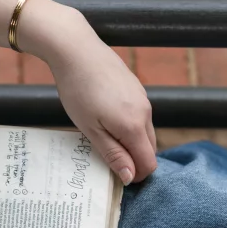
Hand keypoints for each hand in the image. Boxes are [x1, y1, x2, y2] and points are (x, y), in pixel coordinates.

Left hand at [51, 37, 157, 184]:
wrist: (77, 50)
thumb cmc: (78, 90)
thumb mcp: (90, 129)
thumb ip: (113, 154)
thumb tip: (131, 177)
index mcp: (134, 126)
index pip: (149, 163)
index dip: (136, 175)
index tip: (115, 175)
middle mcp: (146, 112)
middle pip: (150, 149)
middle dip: (133, 159)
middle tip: (106, 157)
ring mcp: (143, 98)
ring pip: (145, 132)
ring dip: (130, 142)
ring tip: (102, 134)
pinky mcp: (137, 88)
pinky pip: (140, 116)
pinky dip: (128, 125)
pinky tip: (105, 116)